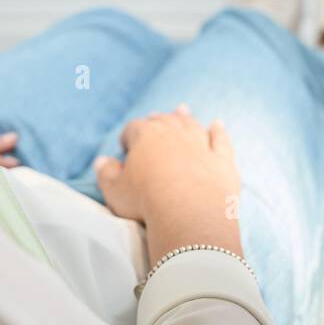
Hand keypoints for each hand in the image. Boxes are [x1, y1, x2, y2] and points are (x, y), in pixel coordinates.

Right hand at [94, 105, 242, 264]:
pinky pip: (220, 140)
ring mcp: (201, 144)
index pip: (133, 129)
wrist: (189, 214)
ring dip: (186, 118)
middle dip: (157, 121)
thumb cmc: (145, 201)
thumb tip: (102, 161)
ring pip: (192, 125)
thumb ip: (106, 173)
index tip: (125, 146)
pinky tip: (217, 125)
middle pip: (163, 121)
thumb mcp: (114, 191)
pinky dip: (219, 131)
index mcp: (146, 135)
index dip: (128, 136)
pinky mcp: (221, 160)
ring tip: (182, 110)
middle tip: (153, 119)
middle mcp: (174, 132)